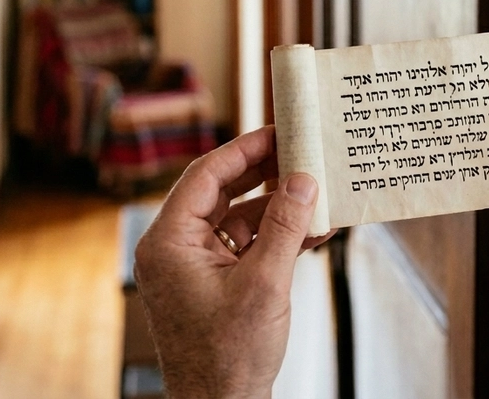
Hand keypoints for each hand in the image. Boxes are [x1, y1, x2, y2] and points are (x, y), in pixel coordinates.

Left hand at [134, 126, 333, 398]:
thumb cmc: (229, 356)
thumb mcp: (264, 283)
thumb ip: (285, 226)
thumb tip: (302, 179)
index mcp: (169, 242)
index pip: (205, 176)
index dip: (244, 150)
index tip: (279, 132)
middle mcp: (175, 249)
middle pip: (221, 193)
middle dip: (264, 174)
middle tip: (301, 153)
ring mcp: (195, 268)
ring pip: (238, 220)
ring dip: (278, 209)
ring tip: (318, 195)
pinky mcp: (215, 284)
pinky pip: (246, 246)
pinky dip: (276, 238)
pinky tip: (313, 230)